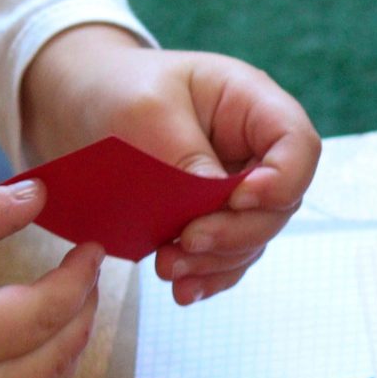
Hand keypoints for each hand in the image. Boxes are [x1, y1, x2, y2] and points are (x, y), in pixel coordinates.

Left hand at [17, 24, 319, 304]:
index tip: (236, 198)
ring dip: (216, 260)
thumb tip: (218, 203)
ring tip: (167, 267)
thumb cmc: (114, 88)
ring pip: (253, 237)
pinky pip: (227, 255)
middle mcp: (254, 150)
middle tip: (187, 241)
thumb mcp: (143, 110)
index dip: (282, 180)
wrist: (78, 105)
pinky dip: (208, 275)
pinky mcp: (215, 218)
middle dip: (235, 231)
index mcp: (252, 105)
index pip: (298, 146)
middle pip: (279, 204)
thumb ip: (186, 156)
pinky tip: (182, 288)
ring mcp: (238, 187)